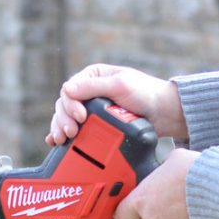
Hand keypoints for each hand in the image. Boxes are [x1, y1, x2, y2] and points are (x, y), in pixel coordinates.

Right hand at [46, 64, 187, 145]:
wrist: (164, 113)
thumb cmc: (145, 93)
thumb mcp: (120, 86)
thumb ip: (93, 87)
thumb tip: (67, 90)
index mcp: (93, 76)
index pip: (70, 90)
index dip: (70, 104)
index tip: (81, 117)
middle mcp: (88, 92)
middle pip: (64, 105)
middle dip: (63, 119)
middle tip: (70, 132)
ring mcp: (90, 109)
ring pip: (65, 118)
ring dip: (60, 128)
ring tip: (62, 139)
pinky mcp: (94, 124)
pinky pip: (72, 128)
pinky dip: (61, 134)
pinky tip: (54, 142)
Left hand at [114, 149, 199, 218]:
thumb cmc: (195, 170)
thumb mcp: (174, 159)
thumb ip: (163, 168)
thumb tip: (167, 166)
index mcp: (142, 199)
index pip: (122, 215)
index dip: (127, 211)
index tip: (134, 206)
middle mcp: (152, 218)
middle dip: (158, 210)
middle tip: (173, 195)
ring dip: (175, 217)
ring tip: (191, 200)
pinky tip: (201, 210)